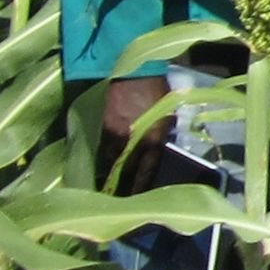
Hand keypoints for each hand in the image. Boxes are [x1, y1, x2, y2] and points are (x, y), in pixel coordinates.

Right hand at [100, 76, 172, 192]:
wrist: (133, 70)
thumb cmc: (156, 88)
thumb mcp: (169, 111)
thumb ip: (163, 130)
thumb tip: (160, 142)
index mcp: (152, 138)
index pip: (147, 169)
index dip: (142, 185)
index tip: (137, 199)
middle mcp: (131, 141)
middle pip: (125, 170)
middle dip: (122, 186)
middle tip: (119, 199)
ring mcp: (113, 134)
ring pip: (110, 161)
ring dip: (110, 174)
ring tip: (107, 188)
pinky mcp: (101, 126)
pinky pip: (102, 148)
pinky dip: (103, 158)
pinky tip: (101, 165)